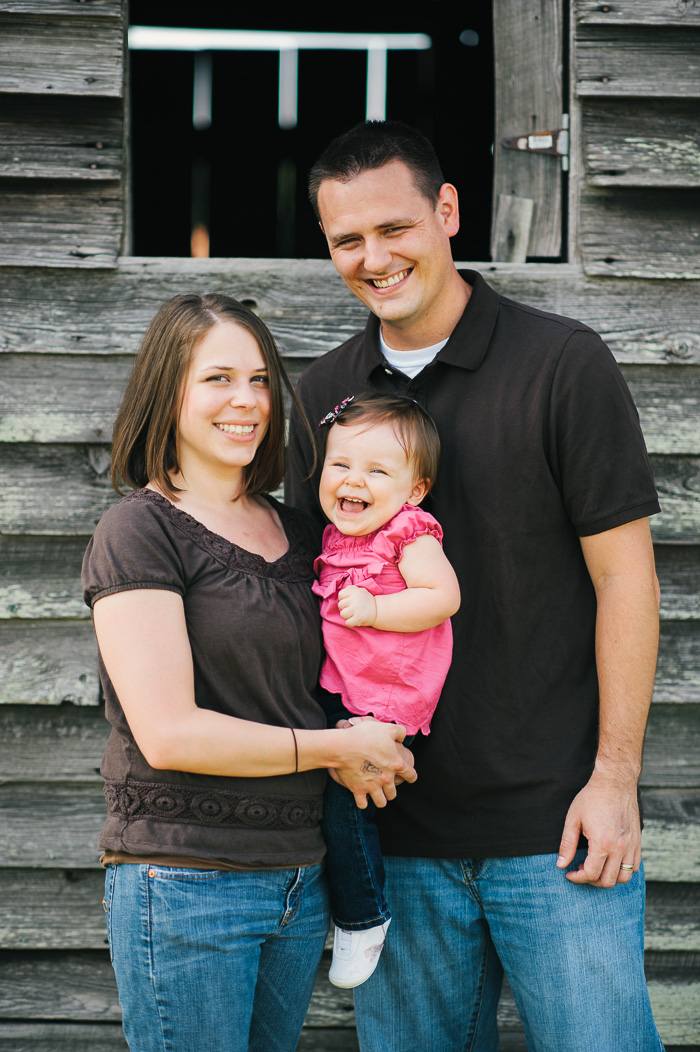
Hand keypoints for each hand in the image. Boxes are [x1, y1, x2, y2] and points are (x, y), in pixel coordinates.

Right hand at [330, 718, 415, 808]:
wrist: (344, 746)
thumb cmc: (366, 735)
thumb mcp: (387, 728)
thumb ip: (400, 732)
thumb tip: (403, 737)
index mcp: (396, 763)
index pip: (411, 775)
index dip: (411, 777)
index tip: (409, 778)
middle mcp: (387, 778)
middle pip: (393, 792)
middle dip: (391, 790)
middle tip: (386, 785)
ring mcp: (373, 786)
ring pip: (381, 802)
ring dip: (380, 799)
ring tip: (376, 794)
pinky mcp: (358, 790)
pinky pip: (363, 804)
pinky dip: (363, 802)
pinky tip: (362, 797)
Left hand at [337, 585, 376, 626]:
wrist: (378, 610)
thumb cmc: (366, 600)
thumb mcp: (360, 590)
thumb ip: (350, 589)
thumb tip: (341, 593)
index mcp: (355, 592)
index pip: (341, 594)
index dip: (343, 598)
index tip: (348, 601)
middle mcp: (355, 599)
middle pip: (340, 605)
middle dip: (344, 608)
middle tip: (351, 609)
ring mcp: (356, 609)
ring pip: (342, 614)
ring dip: (346, 616)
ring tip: (353, 614)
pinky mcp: (358, 618)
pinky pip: (347, 622)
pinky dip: (350, 623)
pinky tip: (355, 620)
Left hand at [556, 767, 641, 886]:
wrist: (615, 782)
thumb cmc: (592, 798)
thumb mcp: (573, 819)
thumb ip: (567, 844)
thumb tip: (561, 864)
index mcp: (602, 843)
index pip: (591, 874)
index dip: (577, 877)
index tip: (569, 872)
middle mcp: (619, 848)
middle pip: (608, 881)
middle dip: (591, 880)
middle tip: (581, 868)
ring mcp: (631, 846)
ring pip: (624, 878)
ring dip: (608, 878)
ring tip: (596, 866)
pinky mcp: (638, 842)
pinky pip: (634, 867)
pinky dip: (622, 871)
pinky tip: (610, 861)